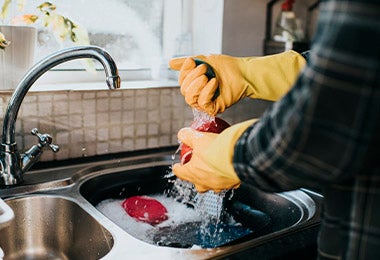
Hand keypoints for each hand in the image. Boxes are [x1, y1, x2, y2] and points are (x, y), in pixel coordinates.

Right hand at [169, 50, 305, 115]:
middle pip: (184, 91)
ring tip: (208, 76)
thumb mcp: (202, 60)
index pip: (181, 82)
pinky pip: (203, 103)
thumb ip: (186, 63)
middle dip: (192, 78)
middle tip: (204, 68)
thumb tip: (169, 63)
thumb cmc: (225, 66)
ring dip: (197, 85)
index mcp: (194, 84)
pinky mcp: (214, 108)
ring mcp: (205, 103)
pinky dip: (207, 91)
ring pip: (190, 99)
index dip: (184, 72)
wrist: (242, 71)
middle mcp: (198, 95)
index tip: (192, 61)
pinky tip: (214, 83)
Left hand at [172, 119, 257, 192]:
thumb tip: (182, 134)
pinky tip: (229, 168)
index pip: (180, 173)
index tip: (177, 166)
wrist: (238, 155)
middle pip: (196, 182)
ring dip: (212, 177)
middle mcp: (204, 183)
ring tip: (215, 167)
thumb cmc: (216, 150)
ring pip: (212, 185)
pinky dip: (227, 176)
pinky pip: (228, 182)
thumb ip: (188, 136)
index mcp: (193, 173)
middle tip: (198, 167)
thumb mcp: (198, 138)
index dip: (178, 168)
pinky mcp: (232, 185)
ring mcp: (218, 186)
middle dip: (196, 176)